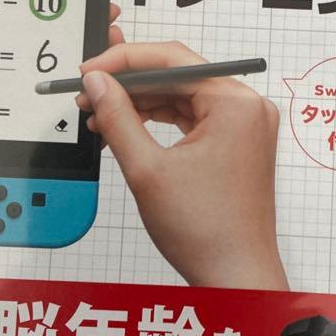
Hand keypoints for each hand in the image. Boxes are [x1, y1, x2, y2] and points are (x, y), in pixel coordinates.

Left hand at [0, 7, 126, 273]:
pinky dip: (79, 172)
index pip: (18, 71)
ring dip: (87, 115)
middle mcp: (7, 138)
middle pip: (52, 99)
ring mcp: (22, 168)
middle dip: (82, 71)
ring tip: (102, 90)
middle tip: (104, 41)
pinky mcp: (31, 200)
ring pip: (64, 139)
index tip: (72, 13)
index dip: (48, 41)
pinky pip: (62, 184)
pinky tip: (93, 139)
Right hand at [77, 41, 287, 290]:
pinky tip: (127, 128)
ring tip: (100, 116)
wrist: (236, 277)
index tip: (90, 70)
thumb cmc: (208, 233)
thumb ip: (117, 117)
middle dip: (128, 85)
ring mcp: (246, 125)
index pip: (172, 59)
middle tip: (88, 94)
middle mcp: (248, 107)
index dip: (123, 62)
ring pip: (182, 96)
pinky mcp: (238, 142)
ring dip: (141, 103)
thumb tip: (97, 82)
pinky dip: (159, 120)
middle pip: (177, 75)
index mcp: (236, 104)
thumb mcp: (146, 169)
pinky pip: (193, 117)